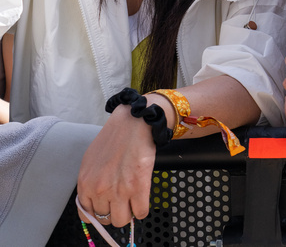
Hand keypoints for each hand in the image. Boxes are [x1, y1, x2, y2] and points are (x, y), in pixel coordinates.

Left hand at [76, 103, 158, 226]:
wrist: (134, 123)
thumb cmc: (114, 138)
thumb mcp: (91, 161)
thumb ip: (90, 182)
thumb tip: (94, 199)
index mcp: (85, 183)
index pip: (87, 215)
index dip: (99, 213)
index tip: (107, 209)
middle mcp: (99, 190)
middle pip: (105, 220)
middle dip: (114, 213)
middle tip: (121, 203)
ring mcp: (119, 190)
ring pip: (122, 220)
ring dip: (128, 214)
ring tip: (132, 202)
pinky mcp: (138, 187)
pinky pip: (140, 212)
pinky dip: (142, 210)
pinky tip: (142, 200)